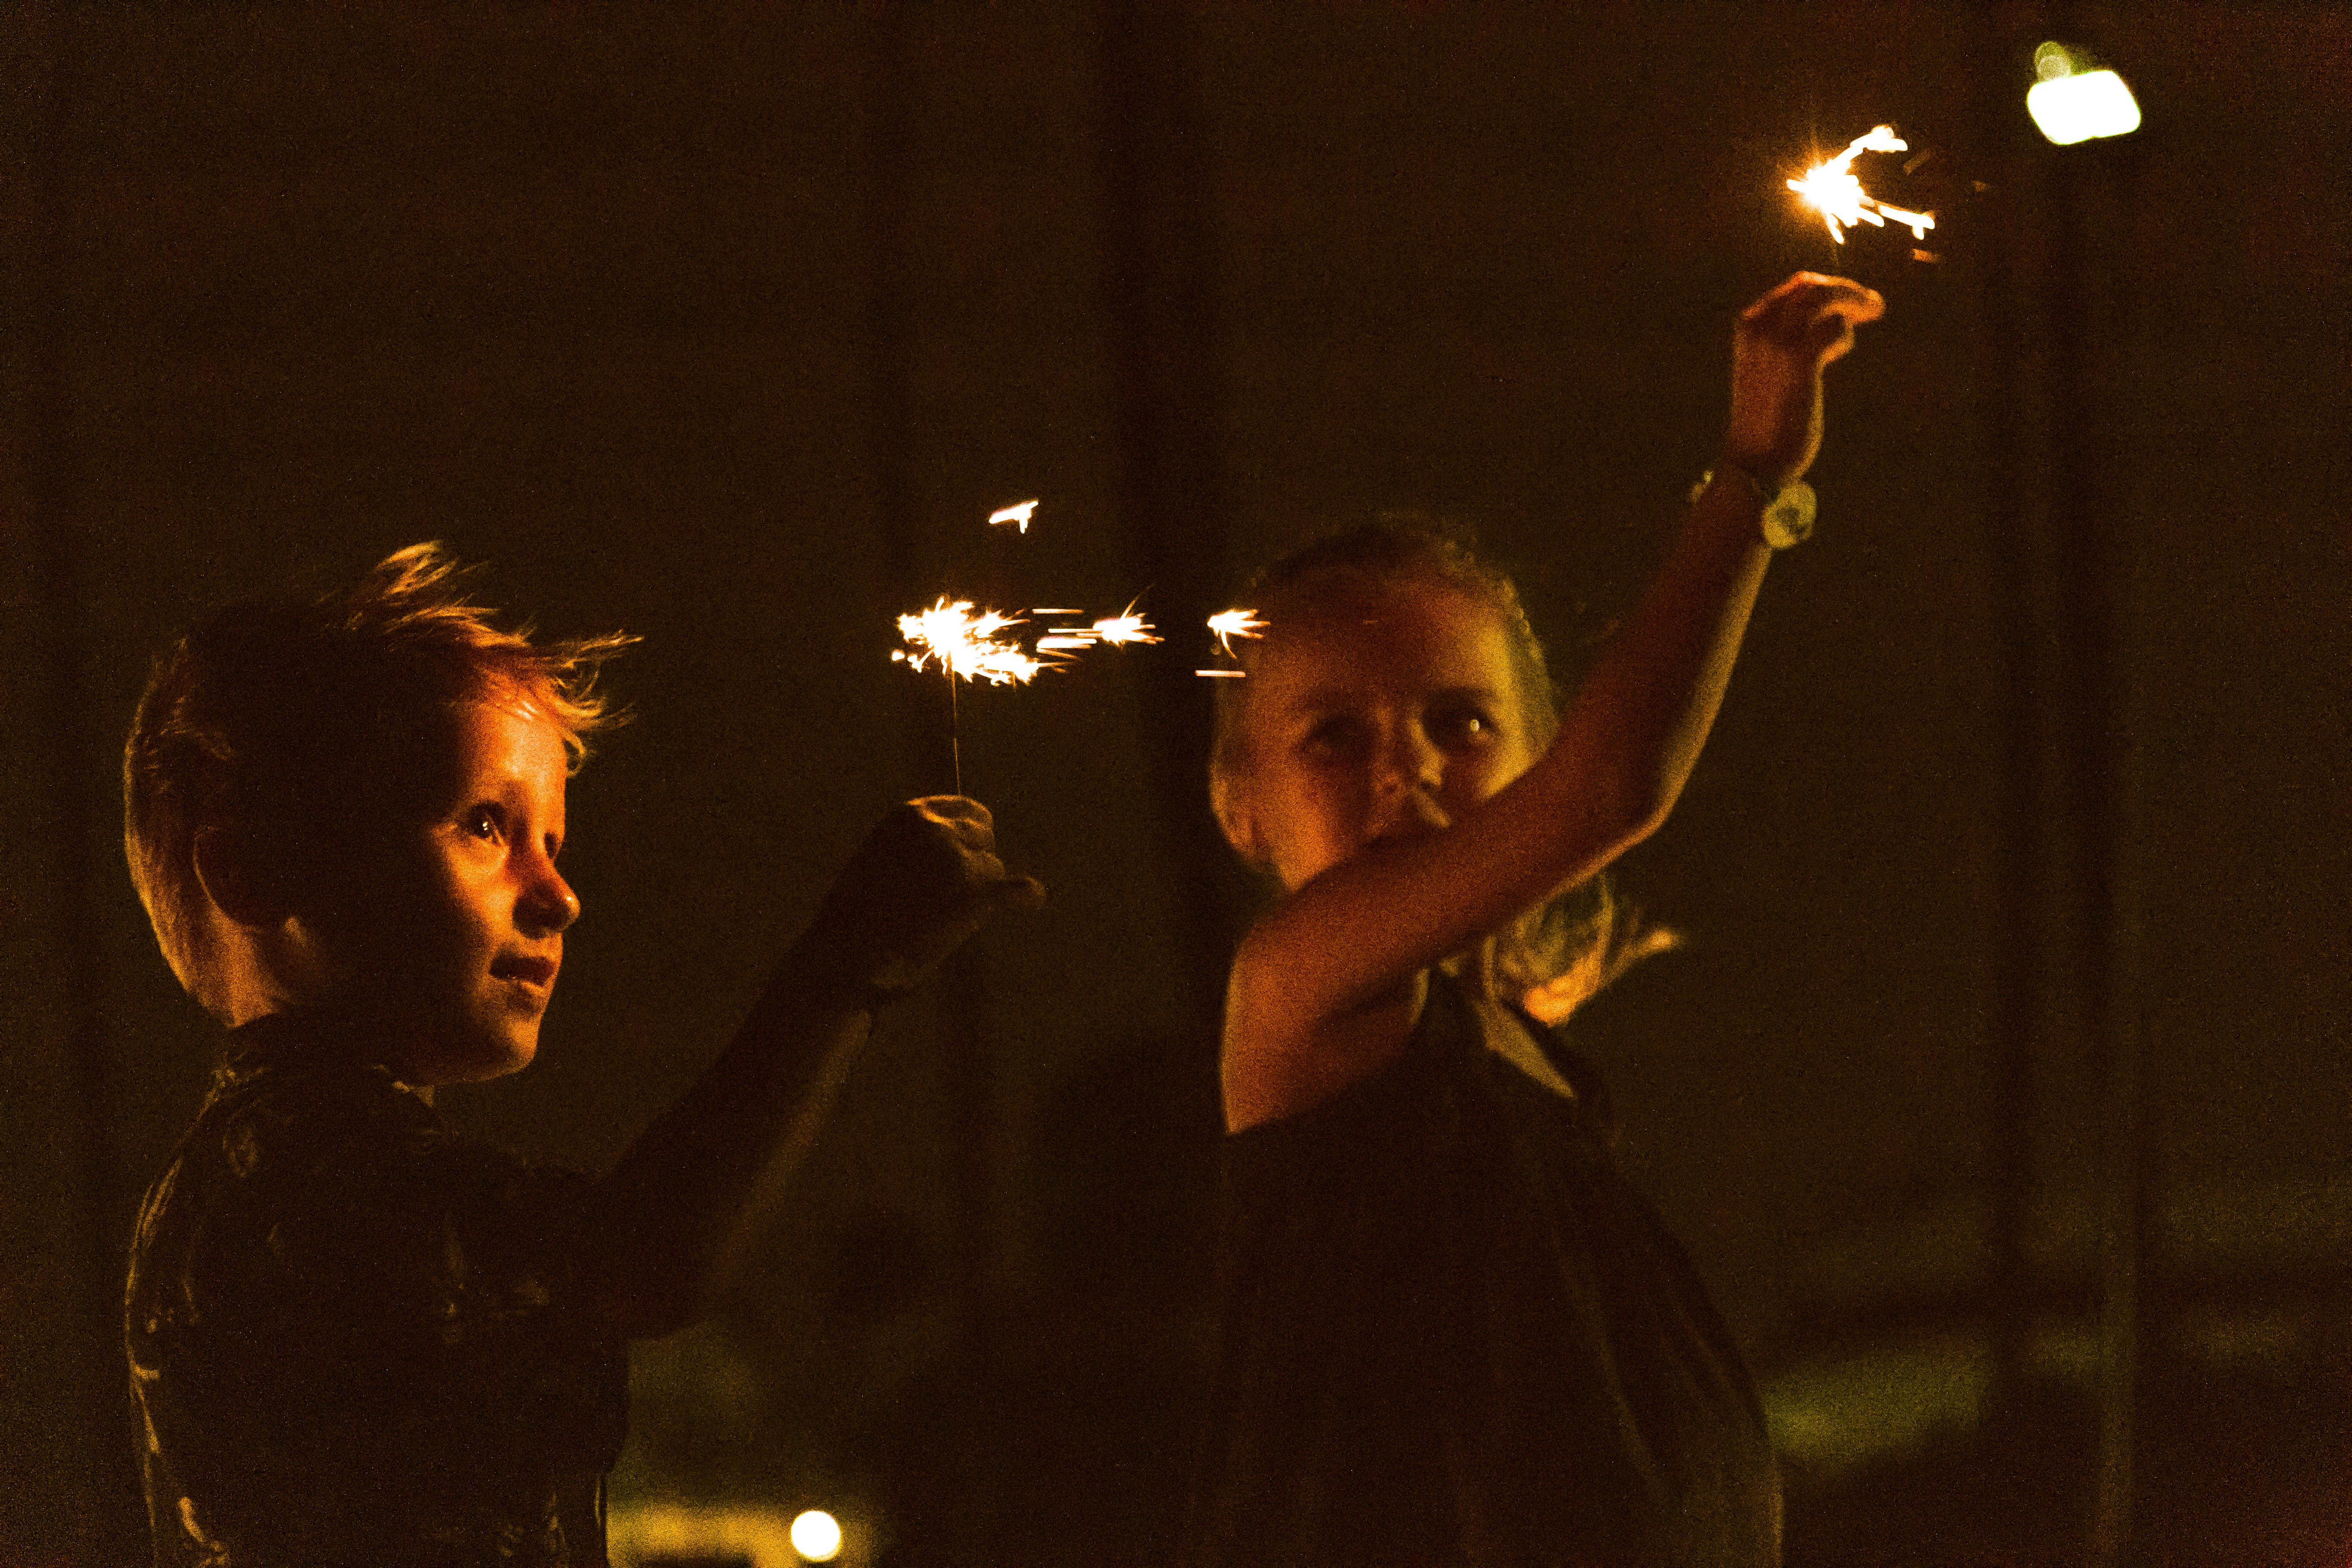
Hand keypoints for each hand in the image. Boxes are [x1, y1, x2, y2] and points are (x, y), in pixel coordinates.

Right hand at [801, 797, 1044, 1004]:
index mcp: (909, 816)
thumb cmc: (854, 917)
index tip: (968, 852)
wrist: (842, 958)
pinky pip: (1016, 890)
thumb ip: (913, 847)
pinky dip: (1025, 895)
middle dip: (974, 862)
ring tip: (941, 918)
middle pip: (984, 838)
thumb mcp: (877, 859)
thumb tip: (952, 846)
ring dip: (979, 890)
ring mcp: (956, 861)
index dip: (971, 834)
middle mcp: (936, 830)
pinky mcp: (973, 897)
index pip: (967, 810)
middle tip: (950, 894)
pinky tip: (1031, 900)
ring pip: (993, 868)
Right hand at [1721, 272, 1883, 488]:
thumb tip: (1825, 316)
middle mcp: (1760, 326)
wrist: (1755, 458)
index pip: (1795, 288)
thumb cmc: (1765, 418)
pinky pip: (1834, 328)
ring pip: (1827, 300)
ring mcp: (1777, 341)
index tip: (1850, 298)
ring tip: (1873, 312)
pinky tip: (1841, 351)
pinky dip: (1844, 335)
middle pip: (1813, 288)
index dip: (1828, 287)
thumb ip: (1786, 339)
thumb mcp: (1768, 367)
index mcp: (1749, 324)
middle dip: (1847, 291)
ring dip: (1854, 305)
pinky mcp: (1799, 359)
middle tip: (1873, 304)